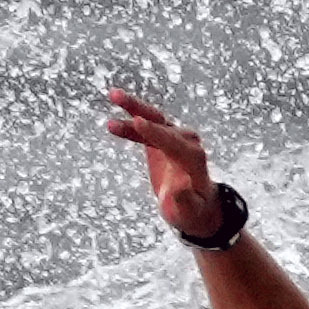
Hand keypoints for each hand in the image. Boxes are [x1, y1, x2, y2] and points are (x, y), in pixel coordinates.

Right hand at [101, 86, 229, 240]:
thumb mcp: (189, 212)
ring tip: (112, 95)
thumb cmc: (192, 211)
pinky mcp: (163, 138)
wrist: (196, 205)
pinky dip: (130, 125)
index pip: (172, 141)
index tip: (136, 122)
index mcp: (194, 159)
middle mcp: (186, 143)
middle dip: (140, 111)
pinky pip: (145, 128)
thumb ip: (184, 201)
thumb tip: (177, 188)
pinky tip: (112, 123)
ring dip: (133, 107)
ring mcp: (175, 138)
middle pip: (161, 123)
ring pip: (152, 119)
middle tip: (119, 98)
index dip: (153, 132)